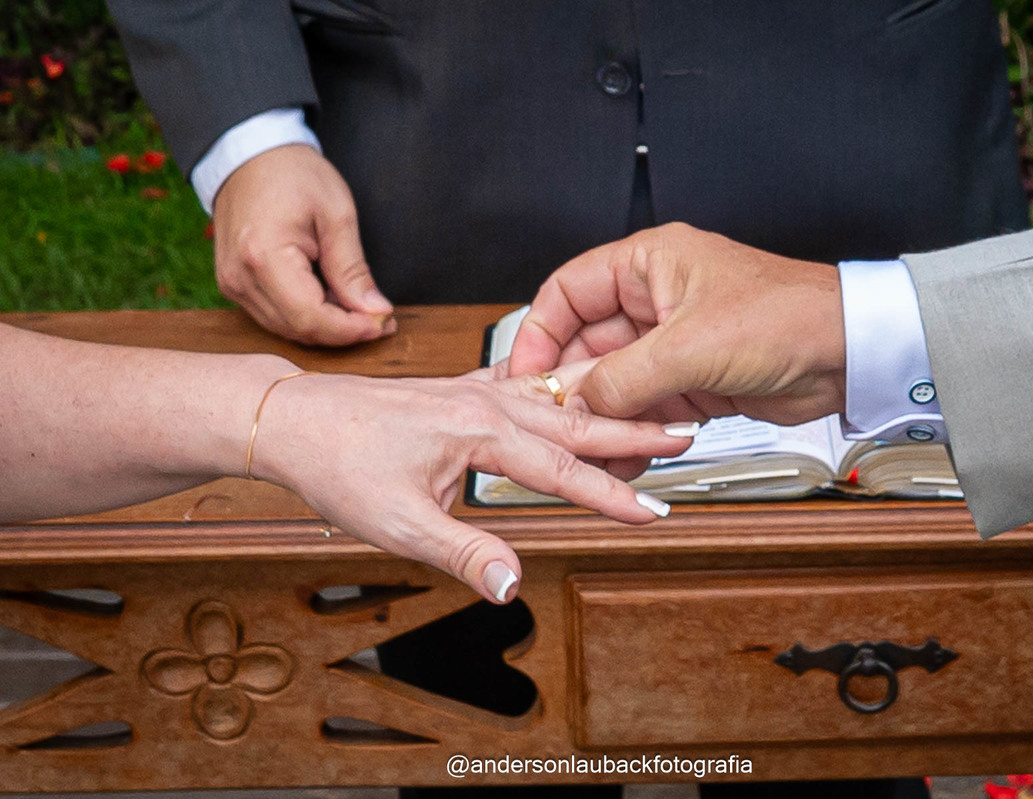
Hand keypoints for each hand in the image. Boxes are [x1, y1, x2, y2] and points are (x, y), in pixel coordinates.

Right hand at [212, 145, 395, 345]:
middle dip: (344, 332)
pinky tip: (332, 300)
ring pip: (287, 329)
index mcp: (264, 256)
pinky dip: (307, 316)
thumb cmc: (293, 175)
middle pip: (299, 329)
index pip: (311, 318)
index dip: (351, 330)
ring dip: (328, 327)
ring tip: (361, 308)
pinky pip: (275, 316)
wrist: (248, 155)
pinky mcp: (233, 284)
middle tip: (381, 318)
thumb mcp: (337, 214)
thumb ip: (353, 269)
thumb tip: (375, 311)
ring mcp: (232, 284)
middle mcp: (240, 278)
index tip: (383, 322)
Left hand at [251, 368, 692, 602]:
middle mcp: (484, 401)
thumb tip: (511, 584)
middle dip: (633, 431)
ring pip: (556, 399)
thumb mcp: (398, 523)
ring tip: (647, 410)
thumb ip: (463, 553)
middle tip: (683, 435)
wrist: (292, 419)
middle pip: (576, 420)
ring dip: (604, 408)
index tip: (653, 510)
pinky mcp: (460, 391)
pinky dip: (561, 390)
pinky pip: (526, 386)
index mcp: (478, 430)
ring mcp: (474, 391)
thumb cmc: (337, 462)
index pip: (562, 469)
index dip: (612, 494)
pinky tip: (570, 389)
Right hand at [509, 222, 846, 424]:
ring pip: (613, 383)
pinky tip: (618, 456)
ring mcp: (671, 343)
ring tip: (584, 449)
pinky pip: (643, 407)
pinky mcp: (690, 380)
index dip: (539, 335)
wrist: (849, 355)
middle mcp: (654, 300)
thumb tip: (577, 405)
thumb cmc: (788, 317)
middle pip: (587, 346)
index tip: (524, 376)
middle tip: (554, 424)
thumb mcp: (690, 347)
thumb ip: (624, 379)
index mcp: (647, 264)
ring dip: (600, 416)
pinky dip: (630, 431)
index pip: (568, 292)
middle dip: (572, 388)